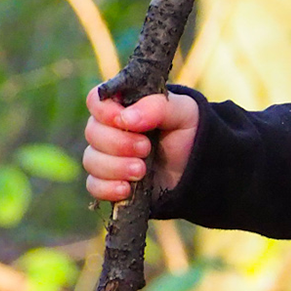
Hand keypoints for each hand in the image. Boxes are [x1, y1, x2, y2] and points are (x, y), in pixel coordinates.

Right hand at [83, 85, 198, 202]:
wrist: (199, 168)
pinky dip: (108, 188)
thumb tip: (126, 119)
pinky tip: (127, 189)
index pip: (96, 101)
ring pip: (91, 160)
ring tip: (142, 170)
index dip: (105, 111)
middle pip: (92, 133)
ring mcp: (107, 156)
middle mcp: (109, 129)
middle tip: (146, 148)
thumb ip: (157, 107)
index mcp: (123, 106)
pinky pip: (94, 186)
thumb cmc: (187, 133)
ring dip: (116, 167)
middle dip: (119, 143)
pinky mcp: (110, 181)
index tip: (125, 121)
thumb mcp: (183, 112)